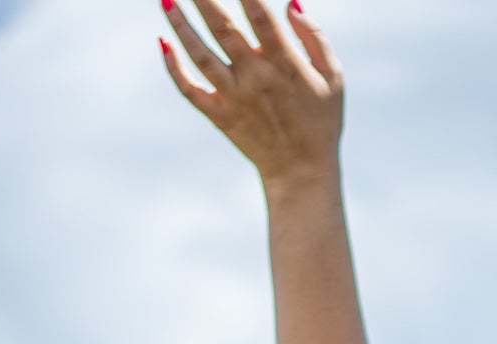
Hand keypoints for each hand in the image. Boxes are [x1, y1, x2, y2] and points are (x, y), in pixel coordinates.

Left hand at [159, 1, 342, 185]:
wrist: (302, 174)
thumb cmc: (321, 122)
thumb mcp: (333, 78)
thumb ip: (314, 38)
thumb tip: (290, 3)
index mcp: (285, 63)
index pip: (259, 14)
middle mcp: (255, 77)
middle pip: (222, 27)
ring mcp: (234, 98)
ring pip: (200, 54)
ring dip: (181, 25)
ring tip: (167, 0)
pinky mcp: (220, 116)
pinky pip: (190, 90)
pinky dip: (174, 68)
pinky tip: (163, 43)